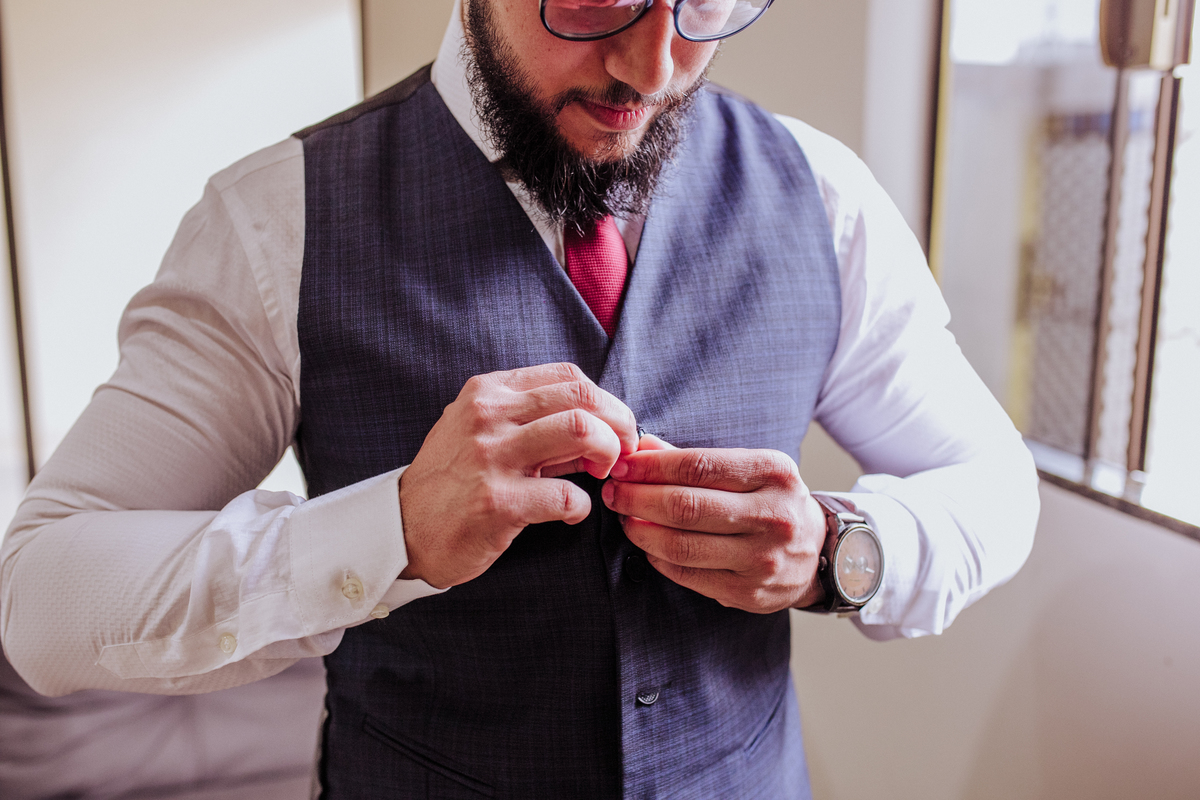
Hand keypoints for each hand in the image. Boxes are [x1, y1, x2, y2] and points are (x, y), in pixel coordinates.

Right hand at [398, 363, 638, 588]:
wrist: (401, 529)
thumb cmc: (452, 481)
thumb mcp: (481, 433)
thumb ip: (534, 423)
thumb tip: (600, 425)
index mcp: (488, 392)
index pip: (567, 375)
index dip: (606, 400)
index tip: (615, 426)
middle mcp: (488, 416)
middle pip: (581, 397)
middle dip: (619, 423)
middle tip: (624, 450)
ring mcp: (491, 457)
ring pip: (580, 431)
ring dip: (608, 454)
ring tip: (602, 474)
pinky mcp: (497, 502)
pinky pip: (567, 494)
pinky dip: (582, 505)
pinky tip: (571, 512)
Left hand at [601, 438, 827, 612]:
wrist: (817, 553)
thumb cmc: (772, 502)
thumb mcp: (747, 470)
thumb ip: (693, 460)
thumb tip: (640, 449)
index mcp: (774, 472)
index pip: (698, 465)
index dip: (651, 466)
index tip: (623, 465)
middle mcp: (774, 516)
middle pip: (686, 506)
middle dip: (638, 498)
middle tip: (613, 492)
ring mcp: (763, 559)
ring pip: (682, 545)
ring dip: (641, 531)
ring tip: (625, 518)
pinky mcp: (749, 592)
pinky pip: (688, 575)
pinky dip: (658, 558)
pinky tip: (647, 545)